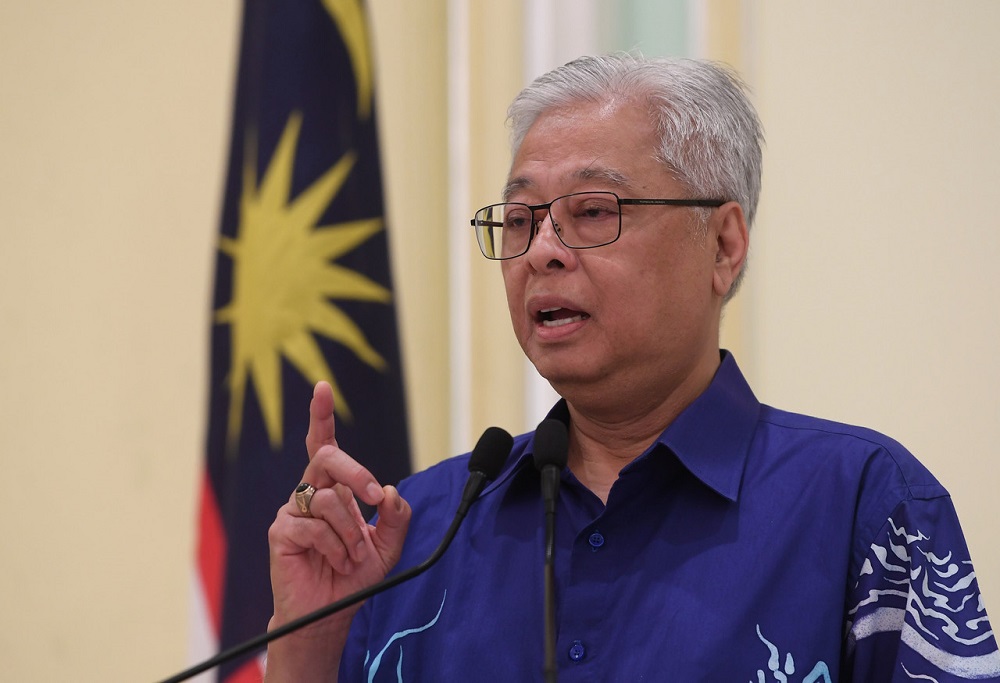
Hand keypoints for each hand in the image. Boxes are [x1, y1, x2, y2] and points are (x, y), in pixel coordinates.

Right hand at [264, 381, 410, 681]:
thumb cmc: (355, 575)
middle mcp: (310, 492)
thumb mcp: (388, 545)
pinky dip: (336, 546)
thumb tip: (389, 492)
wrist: (331, 614)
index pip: (324, 443)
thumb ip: (395, 516)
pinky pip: (314, 527)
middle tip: (374, 496)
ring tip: (354, 555)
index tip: (322, 387)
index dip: (320, 414)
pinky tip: (337, 561)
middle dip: (356, 473)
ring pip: (329, 499)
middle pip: (328, 458)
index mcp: (332, 487)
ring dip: (352, 530)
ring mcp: (293, 511)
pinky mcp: (281, 532)